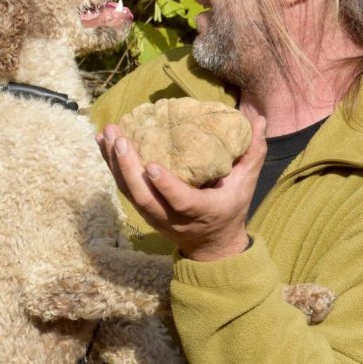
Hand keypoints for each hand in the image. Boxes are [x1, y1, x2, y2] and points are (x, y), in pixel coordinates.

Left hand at [96, 116, 267, 261]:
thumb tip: (259, 119)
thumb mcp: (246, 183)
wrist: (211, 244)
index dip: (165, 186)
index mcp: (202, 211)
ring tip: (107, 133)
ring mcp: (154, 215)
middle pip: (144, 198)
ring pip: (129, 192)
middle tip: (120, 139)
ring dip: (115, 163)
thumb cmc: (230, 206)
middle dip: (129, 169)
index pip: (181, 202)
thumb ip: (252, 152)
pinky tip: (102, 141)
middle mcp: (173, 218)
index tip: (152, 166)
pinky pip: (123, 186)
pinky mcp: (143, 208)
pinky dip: (111, 164)